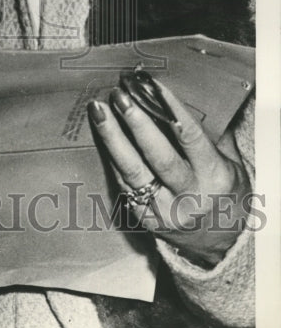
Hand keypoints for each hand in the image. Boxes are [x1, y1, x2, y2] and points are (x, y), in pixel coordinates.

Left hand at [88, 81, 250, 266]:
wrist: (219, 243)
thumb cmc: (222, 191)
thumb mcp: (228, 164)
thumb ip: (205, 135)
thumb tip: (176, 97)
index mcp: (214, 176)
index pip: (190, 137)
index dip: (169, 109)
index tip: (151, 85)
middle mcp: (189, 196)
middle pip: (158, 156)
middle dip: (136, 123)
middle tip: (119, 95)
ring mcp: (164, 210)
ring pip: (132, 172)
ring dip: (112, 138)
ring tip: (98, 110)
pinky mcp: (144, 219)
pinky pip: (123, 185)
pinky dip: (111, 159)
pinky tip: (100, 137)